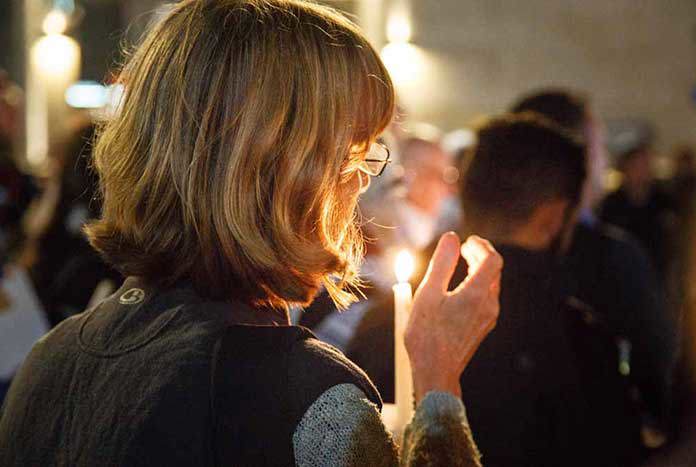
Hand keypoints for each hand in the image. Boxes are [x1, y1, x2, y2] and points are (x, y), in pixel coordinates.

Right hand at [405, 232, 502, 402]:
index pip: (492, 259)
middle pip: (493, 271)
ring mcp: (487, 318)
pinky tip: (458, 290)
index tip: (465, 241)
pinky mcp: (482, 328)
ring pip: (490, 286)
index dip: (480, 245)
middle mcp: (488, 305)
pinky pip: (485, 299)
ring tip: (460, 265)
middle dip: (480, 255)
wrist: (436, 373)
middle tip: (462, 248)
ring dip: (478, 270)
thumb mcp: (429, 293)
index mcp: (478, 294)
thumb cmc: (428, 334)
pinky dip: (476, 286)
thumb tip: (451, 237)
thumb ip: (442, 262)